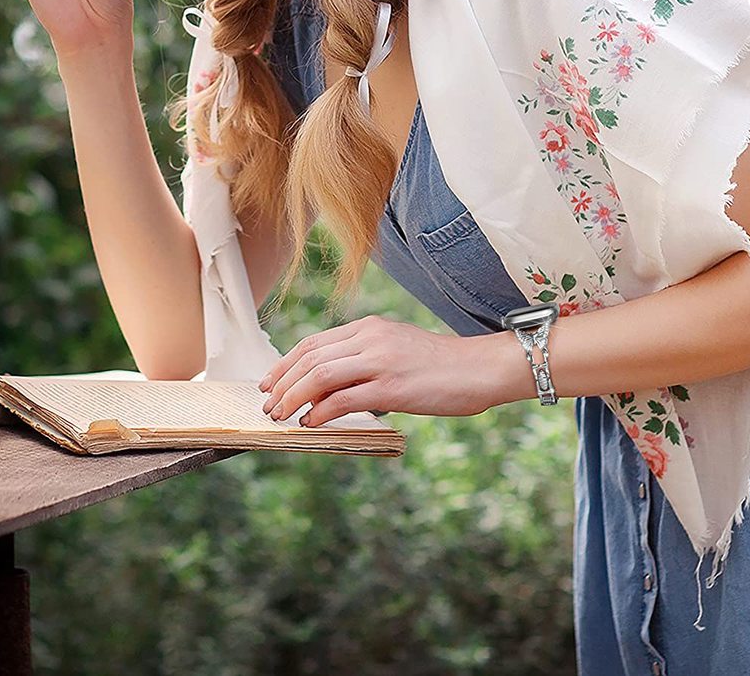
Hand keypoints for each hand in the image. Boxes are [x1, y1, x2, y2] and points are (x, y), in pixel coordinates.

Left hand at [257, 315, 523, 425]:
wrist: (481, 368)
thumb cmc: (443, 367)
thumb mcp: (397, 351)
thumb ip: (365, 361)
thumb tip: (331, 390)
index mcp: (370, 327)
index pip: (314, 342)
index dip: (286, 363)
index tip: (270, 381)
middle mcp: (371, 338)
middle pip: (310, 357)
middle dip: (282, 382)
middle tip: (269, 404)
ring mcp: (381, 361)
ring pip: (320, 374)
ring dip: (293, 397)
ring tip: (281, 415)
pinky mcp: (392, 386)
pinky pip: (344, 398)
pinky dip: (321, 411)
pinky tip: (312, 423)